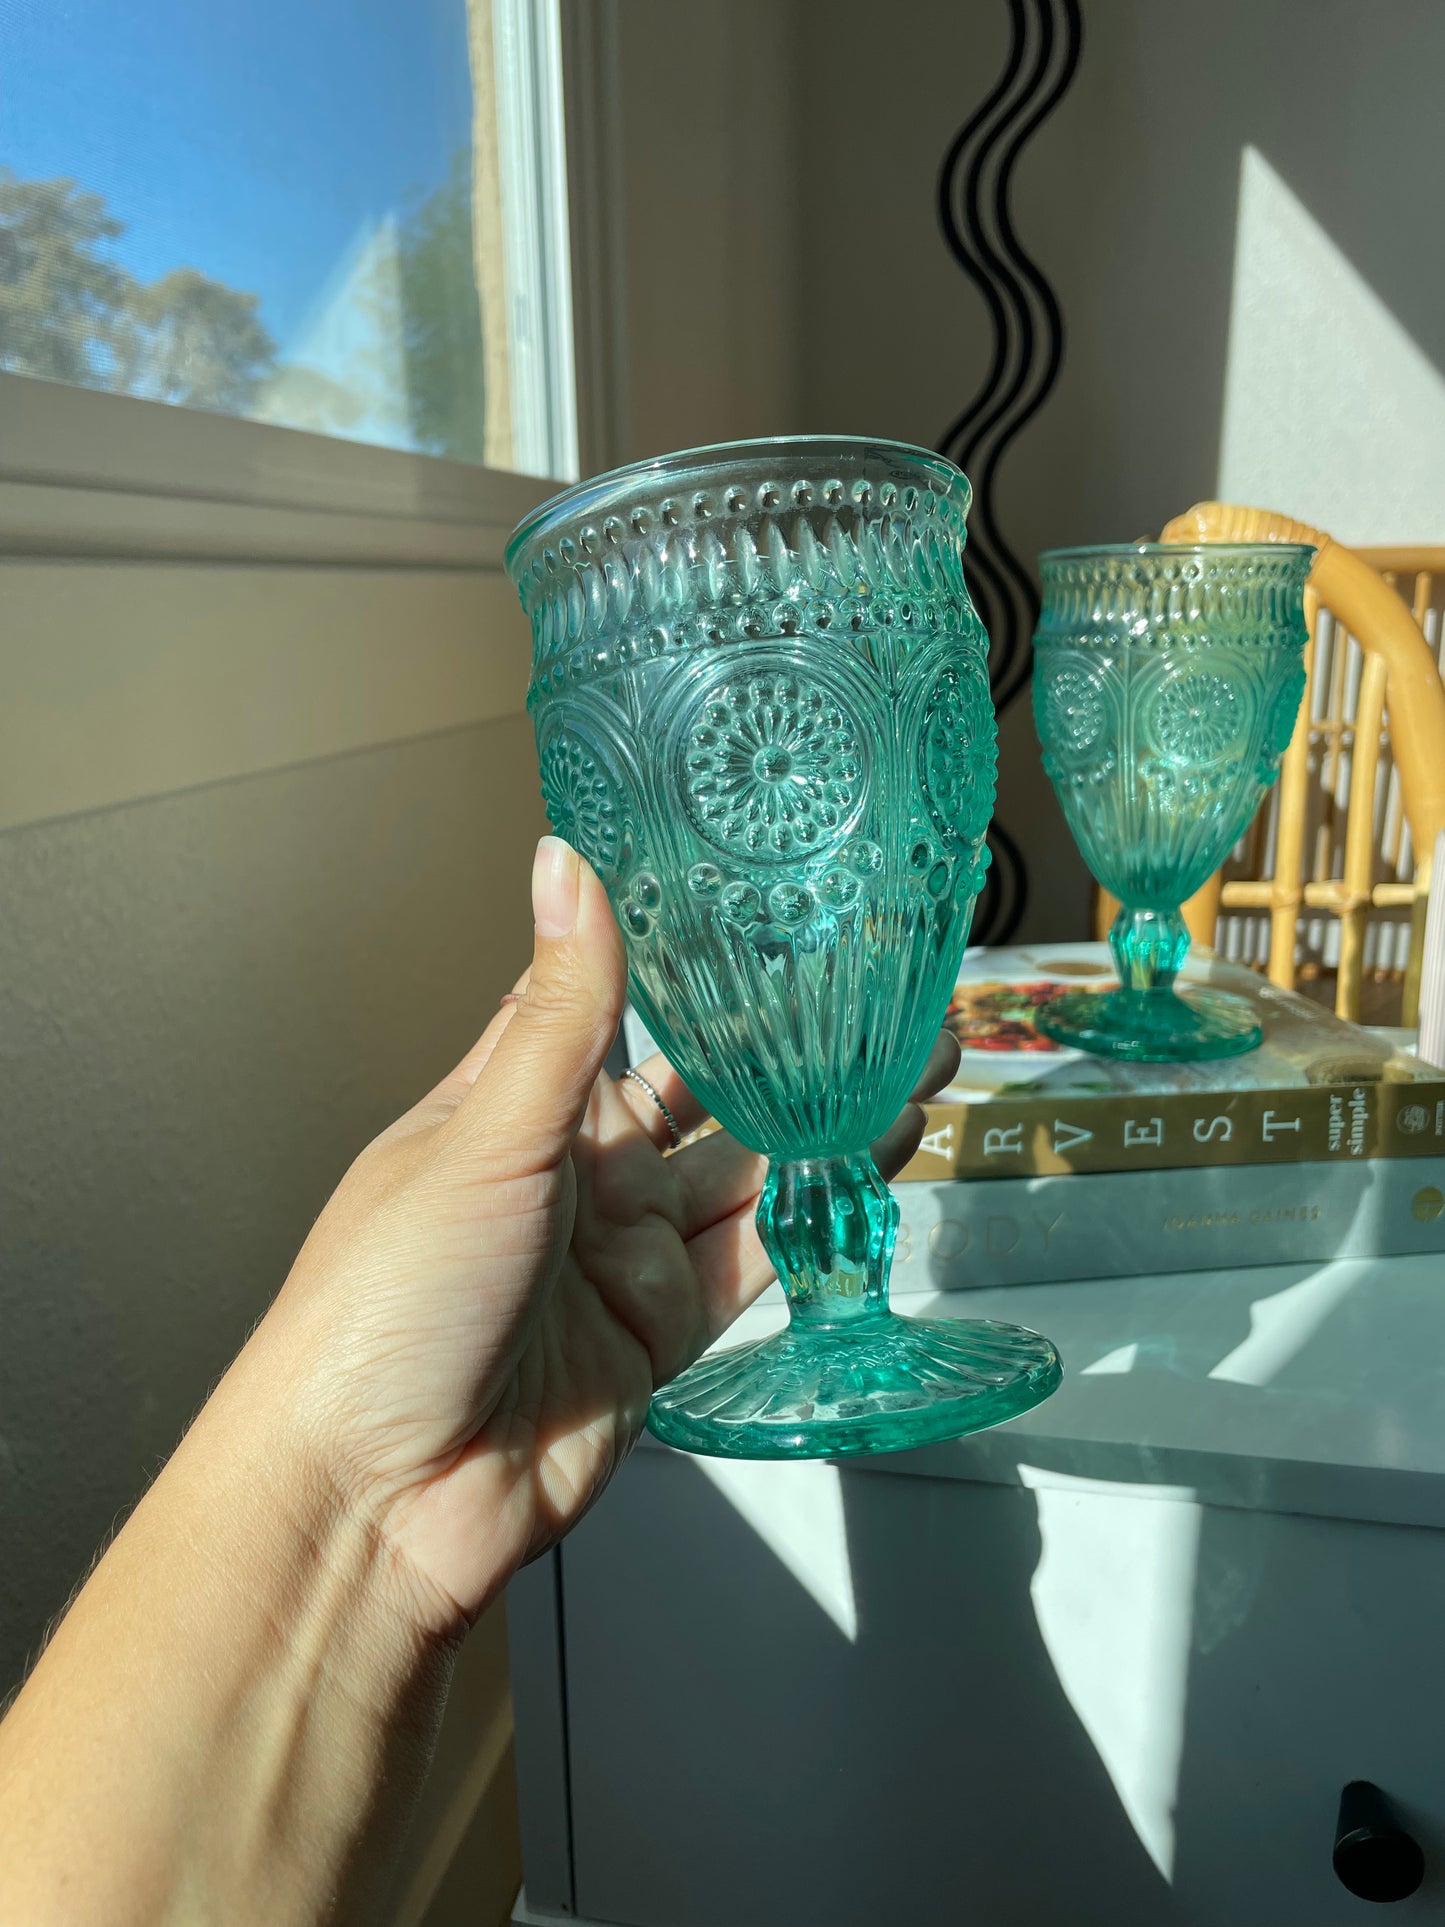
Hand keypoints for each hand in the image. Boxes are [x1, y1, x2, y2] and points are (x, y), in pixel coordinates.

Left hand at [260, 837, 960, 1640]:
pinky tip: (877, 1163)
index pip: (610, 1001)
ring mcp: (623, 1250)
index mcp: (513, 1101)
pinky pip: (758, 1257)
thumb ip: (558, 1012)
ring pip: (749, 1168)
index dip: (683, 952)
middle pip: (705, 1087)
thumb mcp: (485, 1136)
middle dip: (787, 1043)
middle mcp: (575, 1169)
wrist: (379, 1498)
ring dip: (827, 1121)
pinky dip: (820, 1214)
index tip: (759, 899)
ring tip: (910, 1060)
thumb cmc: (382, 1305)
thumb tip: (563, 863)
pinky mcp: (662, 1326)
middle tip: (875, 990)